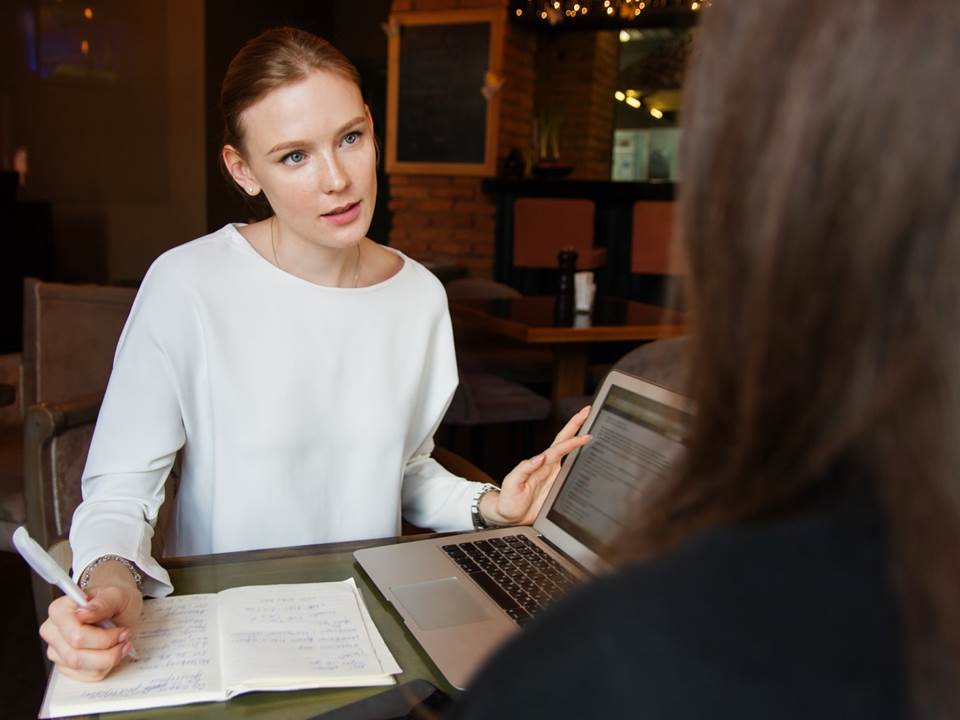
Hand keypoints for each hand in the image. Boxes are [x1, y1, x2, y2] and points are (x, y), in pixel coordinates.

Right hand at [39, 564, 142, 681]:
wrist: (116, 604)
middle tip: (125, 639)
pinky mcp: (65, 664)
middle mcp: (52, 631)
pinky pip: (84, 676)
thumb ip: (102, 603)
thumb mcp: (117, 595)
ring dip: (107, 660)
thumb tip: (84, 613)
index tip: (122, 631)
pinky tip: (111, 652)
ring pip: (80, 668)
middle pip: (76, 656)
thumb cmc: (114, 598)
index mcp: (59, 610)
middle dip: (107, 652)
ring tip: (121, 644)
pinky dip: (104, 667)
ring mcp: (56, 650)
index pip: (76, 636)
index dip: (103, 638)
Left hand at [482, 406, 592, 525]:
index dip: (572, 440)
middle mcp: (549, 466)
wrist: (509, 516)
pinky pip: (572, 471)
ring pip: (571, 454)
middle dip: (576, 425)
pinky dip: (582, 461)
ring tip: (593, 427)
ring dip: (580, 439)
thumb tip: (539, 457)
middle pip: (565, 442)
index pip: (559, 447)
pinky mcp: (558, 487)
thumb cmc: (508, 500)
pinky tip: (591, 456)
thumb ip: (524, 469)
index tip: (585, 434)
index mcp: (540, 464)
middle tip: (588, 412)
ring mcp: (554, 475)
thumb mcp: (512, 483)